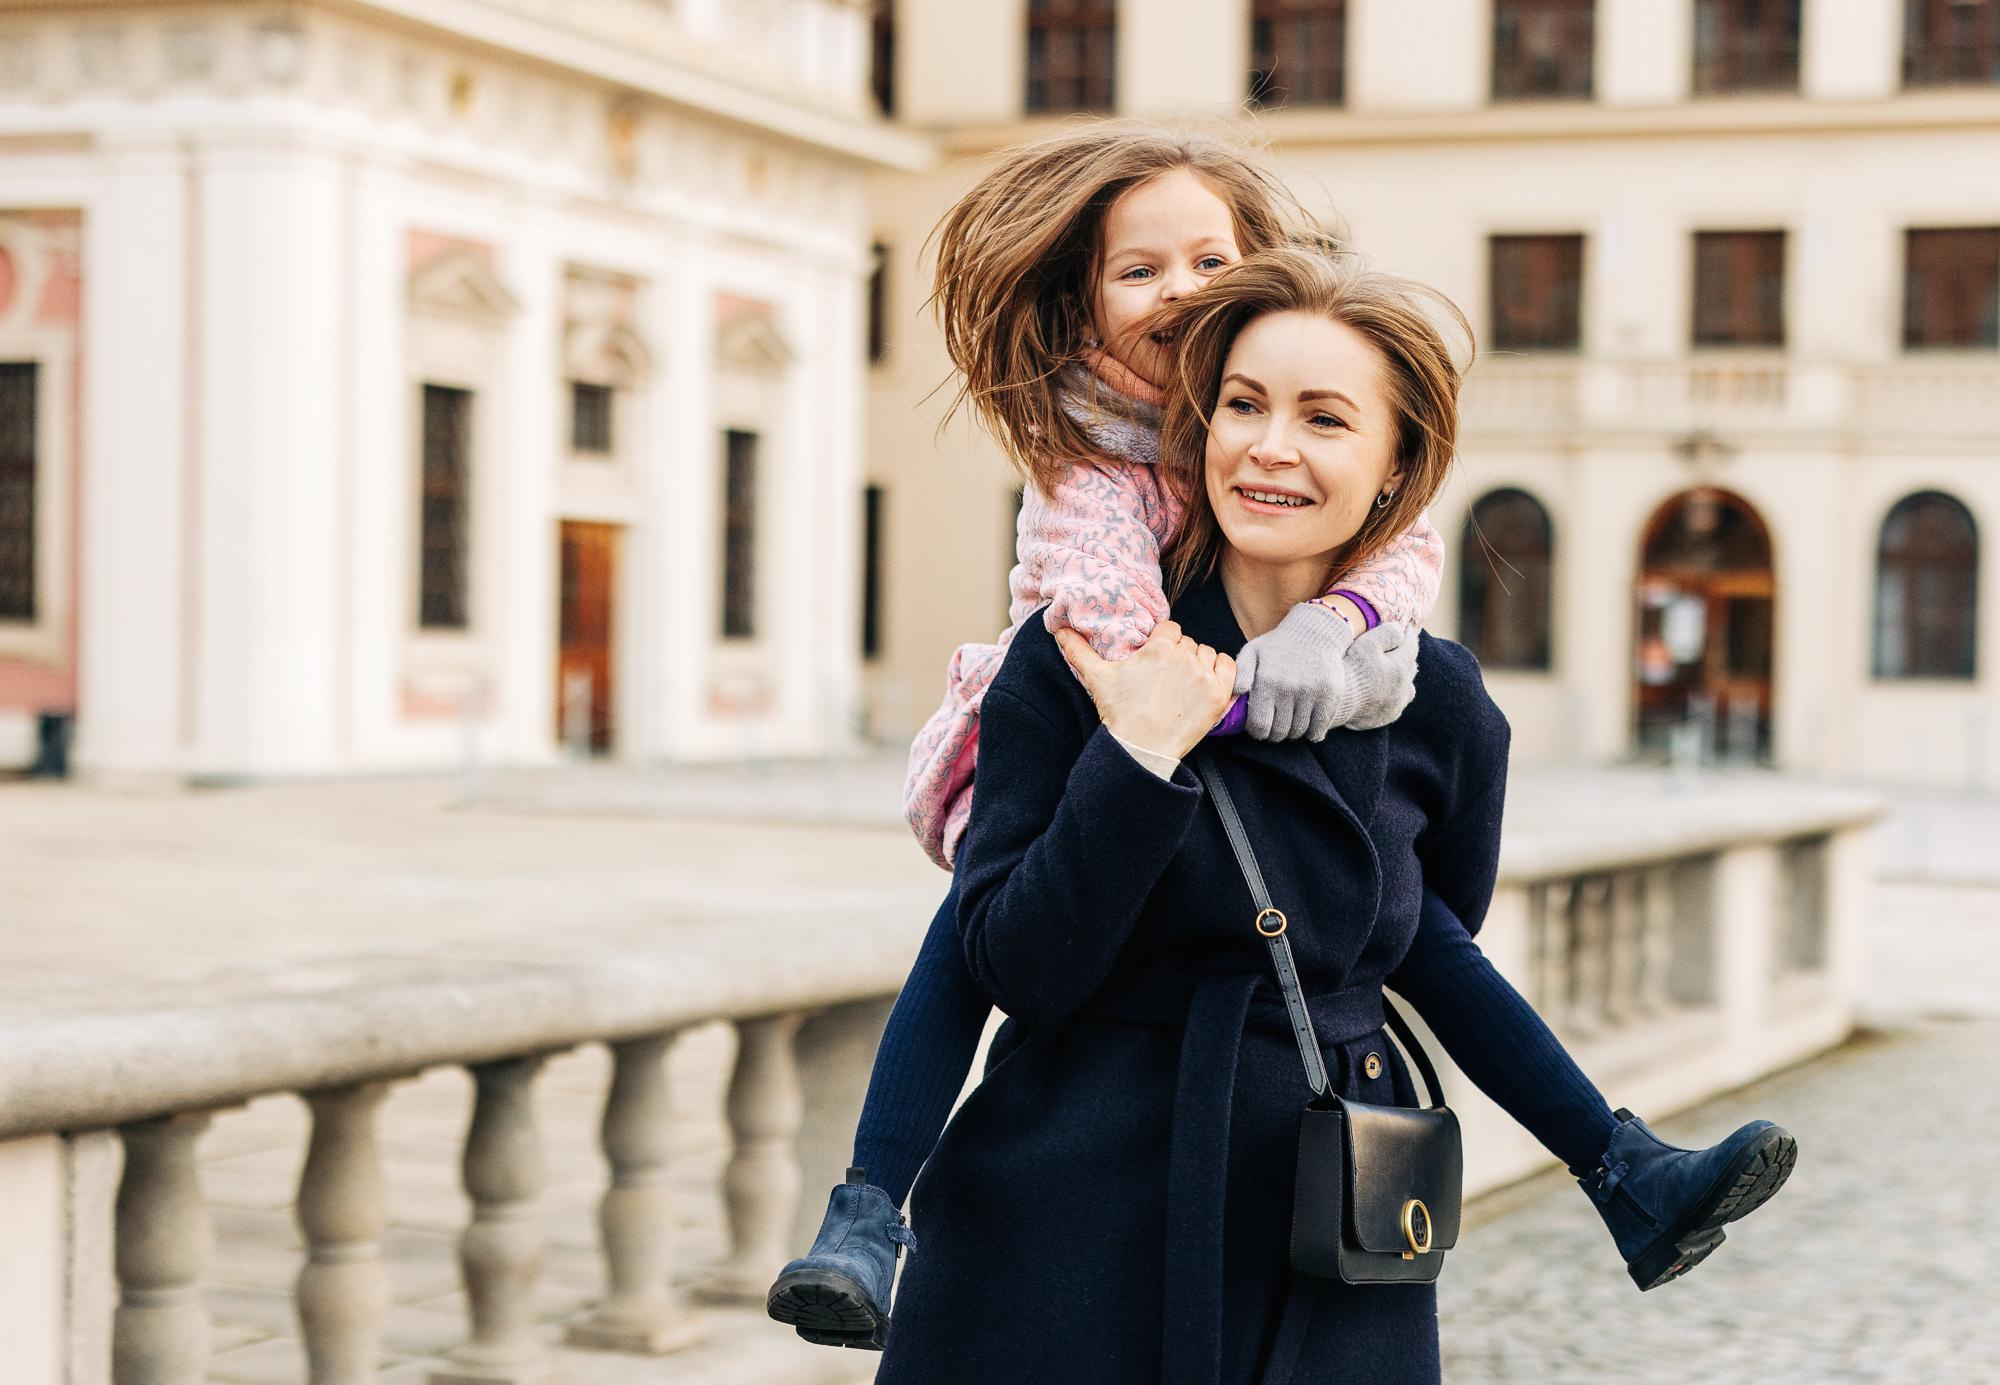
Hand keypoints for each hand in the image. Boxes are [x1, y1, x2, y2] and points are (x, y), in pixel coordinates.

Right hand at [1055, 621, 1237, 759]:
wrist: (1141, 749)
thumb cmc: (1120, 713)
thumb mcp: (1097, 678)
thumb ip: (1079, 651)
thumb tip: (1058, 630)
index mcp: (1160, 647)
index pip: (1169, 629)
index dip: (1162, 643)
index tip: (1155, 660)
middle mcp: (1185, 656)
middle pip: (1188, 642)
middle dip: (1178, 655)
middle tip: (1165, 679)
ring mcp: (1204, 676)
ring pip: (1207, 653)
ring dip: (1198, 664)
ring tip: (1182, 685)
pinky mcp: (1219, 694)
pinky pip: (1229, 667)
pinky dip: (1220, 671)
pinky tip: (1205, 683)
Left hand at [1233, 601, 1358, 740]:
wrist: (1315, 631)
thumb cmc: (1279, 645)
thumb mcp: (1253, 651)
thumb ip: (1240, 673)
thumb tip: (1235, 694)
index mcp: (1267, 682)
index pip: (1259, 726)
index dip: (1257, 732)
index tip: (1259, 728)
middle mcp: (1289, 689)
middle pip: (1279, 732)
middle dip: (1274, 734)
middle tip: (1275, 727)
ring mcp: (1311, 693)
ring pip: (1299, 731)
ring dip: (1293, 732)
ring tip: (1290, 723)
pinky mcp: (1330, 695)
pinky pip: (1319, 728)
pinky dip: (1312, 733)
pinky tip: (1307, 725)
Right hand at [1341, 622, 1419, 730]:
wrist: (1335, 702)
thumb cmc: (1350, 669)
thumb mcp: (1367, 644)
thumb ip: (1387, 633)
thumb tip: (1399, 629)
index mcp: (1401, 667)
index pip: (1411, 646)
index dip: (1408, 635)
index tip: (1405, 627)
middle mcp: (1403, 687)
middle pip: (1410, 667)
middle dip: (1405, 655)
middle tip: (1398, 646)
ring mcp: (1395, 704)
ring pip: (1407, 688)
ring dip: (1403, 678)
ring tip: (1395, 672)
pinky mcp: (1385, 717)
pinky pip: (1397, 704)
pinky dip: (1395, 695)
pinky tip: (1386, 692)